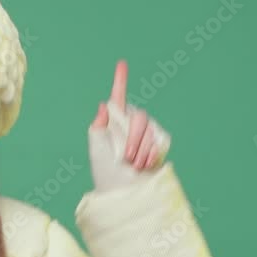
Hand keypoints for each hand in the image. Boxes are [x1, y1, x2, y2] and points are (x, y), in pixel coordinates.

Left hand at [87, 60, 170, 191]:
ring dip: (141, 150)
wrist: (125, 192)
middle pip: (139, 116)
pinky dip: (152, 154)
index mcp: (113, 123)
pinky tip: (144, 165)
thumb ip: (98, 127)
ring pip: (150, 130)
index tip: (121, 64)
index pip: (118, 98)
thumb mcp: (96, 150)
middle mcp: (131, 126)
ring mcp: (147, 134)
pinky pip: (160, 140)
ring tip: (133, 165)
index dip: (120, 81)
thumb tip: (103, 105)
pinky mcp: (159, 144)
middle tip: (126, 157)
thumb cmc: (106, 173)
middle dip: (134, 138)